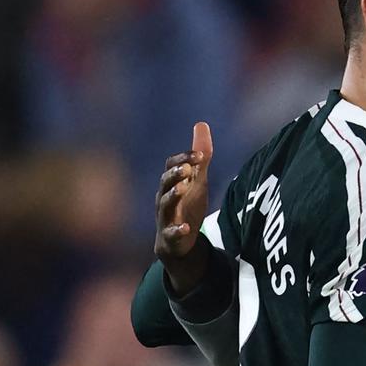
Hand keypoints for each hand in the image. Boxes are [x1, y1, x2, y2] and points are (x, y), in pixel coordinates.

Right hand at [153, 122, 212, 294]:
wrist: (179, 240)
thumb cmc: (187, 205)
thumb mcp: (197, 180)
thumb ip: (201, 156)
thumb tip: (201, 124)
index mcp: (172, 183)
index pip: (172, 166)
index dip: (184, 159)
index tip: (200, 154)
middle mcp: (164, 198)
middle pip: (165, 183)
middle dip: (175, 174)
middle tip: (188, 168)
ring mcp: (166, 217)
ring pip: (165, 204)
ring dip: (173, 195)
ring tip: (184, 188)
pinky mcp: (170, 236)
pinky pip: (171, 232)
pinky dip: (178, 229)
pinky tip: (187, 227)